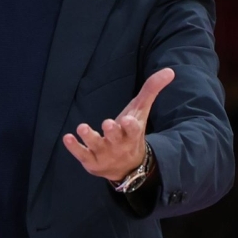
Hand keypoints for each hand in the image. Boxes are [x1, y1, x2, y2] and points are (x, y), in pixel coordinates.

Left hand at [62, 67, 174, 181]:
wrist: (128, 167)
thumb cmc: (131, 132)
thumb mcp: (140, 111)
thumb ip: (151, 90)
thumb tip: (169, 71)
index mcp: (132, 133)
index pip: (133, 130)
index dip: (130, 126)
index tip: (128, 120)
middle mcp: (119, 145)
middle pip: (115, 138)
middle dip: (112, 131)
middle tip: (108, 124)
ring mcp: (104, 154)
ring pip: (97, 146)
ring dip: (89, 137)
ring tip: (82, 127)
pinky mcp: (91, 161)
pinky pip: (82, 154)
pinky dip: (74, 147)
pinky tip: (67, 137)